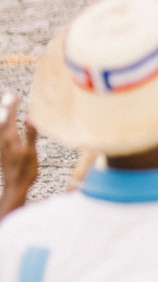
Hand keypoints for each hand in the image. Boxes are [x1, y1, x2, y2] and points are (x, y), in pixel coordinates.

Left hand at [0, 92, 37, 217]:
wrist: (15, 187)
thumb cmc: (25, 171)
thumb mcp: (31, 152)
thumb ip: (30, 134)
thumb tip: (31, 116)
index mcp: (10, 139)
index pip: (9, 117)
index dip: (11, 105)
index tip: (13, 94)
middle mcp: (4, 140)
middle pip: (3, 119)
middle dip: (6, 107)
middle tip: (10, 95)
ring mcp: (2, 146)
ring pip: (1, 126)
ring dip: (4, 115)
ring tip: (7, 107)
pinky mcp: (3, 151)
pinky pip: (1, 133)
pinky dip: (3, 125)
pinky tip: (6, 126)